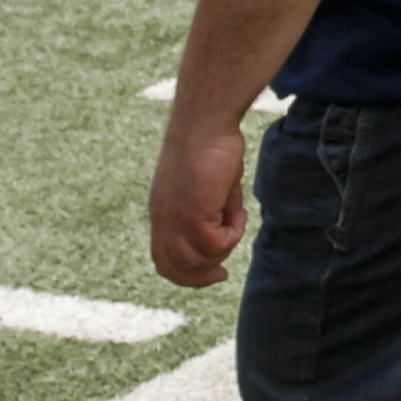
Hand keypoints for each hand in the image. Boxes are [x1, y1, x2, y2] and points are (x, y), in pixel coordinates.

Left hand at [147, 108, 249, 287]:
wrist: (205, 122)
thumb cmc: (210, 145)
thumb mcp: (206, 187)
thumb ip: (210, 210)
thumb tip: (225, 227)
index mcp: (162, 212)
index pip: (163, 258)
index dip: (185, 273)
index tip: (213, 271)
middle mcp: (162, 220)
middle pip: (172, 268)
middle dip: (199, 277)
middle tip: (223, 274)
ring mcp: (174, 219)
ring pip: (197, 260)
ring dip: (223, 248)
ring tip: (235, 218)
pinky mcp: (192, 215)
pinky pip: (216, 243)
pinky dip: (233, 233)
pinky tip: (238, 210)